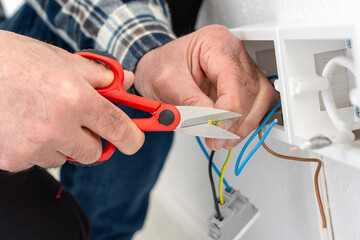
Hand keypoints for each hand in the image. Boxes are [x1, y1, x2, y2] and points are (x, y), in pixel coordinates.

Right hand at [0, 31, 143, 171]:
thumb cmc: (14, 60)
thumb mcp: (61, 60)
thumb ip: (100, 75)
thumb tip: (126, 82)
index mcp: (74, 98)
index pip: (118, 129)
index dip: (132, 138)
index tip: (133, 140)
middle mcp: (55, 127)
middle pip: (94, 152)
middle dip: (91, 138)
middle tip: (78, 120)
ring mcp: (31, 147)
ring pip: (66, 157)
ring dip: (62, 143)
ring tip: (42, 117)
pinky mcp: (11, 160)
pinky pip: (39, 161)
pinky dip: (38, 148)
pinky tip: (24, 125)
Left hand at [135, 25, 277, 149]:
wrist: (156, 68)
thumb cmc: (160, 66)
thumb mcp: (167, 83)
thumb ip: (191, 102)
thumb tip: (211, 122)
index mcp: (214, 42)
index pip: (233, 77)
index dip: (230, 107)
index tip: (219, 128)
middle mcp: (233, 52)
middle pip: (250, 89)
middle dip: (236, 120)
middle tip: (218, 138)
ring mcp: (240, 67)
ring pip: (260, 97)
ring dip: (244, 123)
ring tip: (224, 138)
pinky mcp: (241, 83)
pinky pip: (255, 103)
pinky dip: (245, 122)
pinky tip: (230, 132)